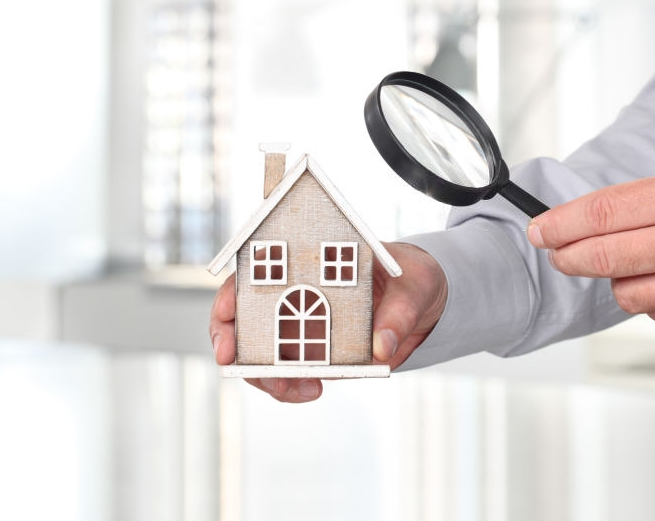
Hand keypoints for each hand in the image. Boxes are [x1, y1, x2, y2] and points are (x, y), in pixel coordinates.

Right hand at [209, 242, 446, 402]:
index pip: (248, 280)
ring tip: (304, 390)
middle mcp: (294, 295)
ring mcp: (303, 327)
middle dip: (242, 357)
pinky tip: (313, 390)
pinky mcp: (319, 354)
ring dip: (271, 379)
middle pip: (243, 326)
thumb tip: (382, 347)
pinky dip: (295, 386)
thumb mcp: (414, 285)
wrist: (427, 299)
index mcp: (304, 265)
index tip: (227, 336)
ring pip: (263, 357)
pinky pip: (294, 373)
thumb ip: (399, 314)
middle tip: (270, 378)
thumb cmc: (412, 276)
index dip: (228, 306)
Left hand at [527, 159, 654, 325]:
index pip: (600, 214)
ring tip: (632, 259)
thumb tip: (576, 223)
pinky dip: (649, 295)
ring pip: (624, 293)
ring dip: (615, 277)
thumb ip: (637, 202)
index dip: (559, 224)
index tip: (539, 229)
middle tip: (556, 250)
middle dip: (567, 255)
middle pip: (602, 258)